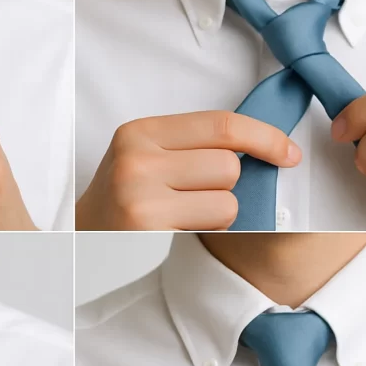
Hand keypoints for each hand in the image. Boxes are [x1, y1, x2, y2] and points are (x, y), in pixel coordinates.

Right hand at [76, 111, 301, 229]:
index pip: (221, 124)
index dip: (264, 137)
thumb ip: (191, 146)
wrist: (78, 242)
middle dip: (226, 185)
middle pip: (228, 164)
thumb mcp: (145, 157)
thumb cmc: (123, 201)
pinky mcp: (148, 225)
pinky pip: (215, 222)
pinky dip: (209, 228)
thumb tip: (263, 145)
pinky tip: (177, 229)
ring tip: (183, 214)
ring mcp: (140, 191)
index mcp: (139, 131)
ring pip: (227, 197)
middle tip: (193, 196)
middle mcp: (137, 156)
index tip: (287, 153)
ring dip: (219, 211)